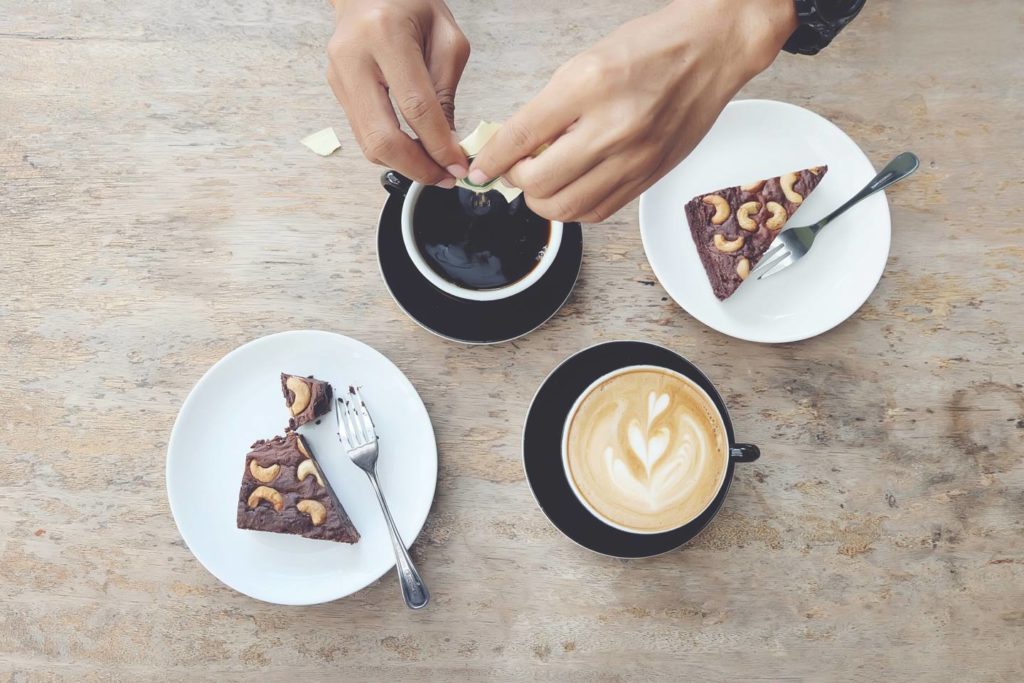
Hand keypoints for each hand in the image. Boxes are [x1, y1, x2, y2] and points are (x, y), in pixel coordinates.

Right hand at [327, 0, 470, 186]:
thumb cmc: (411, 4)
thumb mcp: (447, 38)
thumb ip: (447, 92)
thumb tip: (448, 144)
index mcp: (386, 36)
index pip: (416, 108)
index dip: (439, 146)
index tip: (457, 166)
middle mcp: (354, 58)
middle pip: (382, 137)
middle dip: (416, 167)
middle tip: (442, 178)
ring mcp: (339, 76)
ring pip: (368, 143)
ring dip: (403, 164)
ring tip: (432, 167)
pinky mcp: (337, 89)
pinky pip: (363, 133)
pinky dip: (390, 150)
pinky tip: (413, 150)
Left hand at [467, 0, 796, 221]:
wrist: (711, 50)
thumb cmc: (651, 48)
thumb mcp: (586, 62)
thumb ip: (550, 107)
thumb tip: (514, 146)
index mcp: (588, 85)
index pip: (521, 136)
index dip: (492, 159)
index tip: (480, 169)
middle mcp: (612, 126)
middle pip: (539, 182)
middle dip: (516, 180)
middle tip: (515, 169)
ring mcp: (634, 157)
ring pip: (566, 207)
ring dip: (542, 200)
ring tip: (543, 181)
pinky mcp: (649, 176)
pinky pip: (598, 212)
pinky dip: (574, 208)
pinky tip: (572, 189)